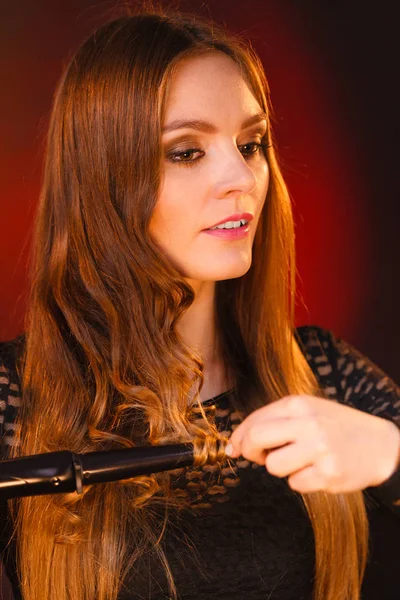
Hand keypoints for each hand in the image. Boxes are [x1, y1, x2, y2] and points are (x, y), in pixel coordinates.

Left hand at [225, 395, 399, 493]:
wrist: (378, 444)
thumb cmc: (335, 427)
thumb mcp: (307, 411)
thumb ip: (272, 421)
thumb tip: (233, 445)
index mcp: (298, 404)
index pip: (254, 421)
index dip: (239, 437)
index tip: (234, 448)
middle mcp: (308, 423)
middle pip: (256, 439)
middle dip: (250, 452)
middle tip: (260, 457)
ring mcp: (319, 448)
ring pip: (273, 466)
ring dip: (280, 468)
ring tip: (298, 460)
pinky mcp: (328, 473)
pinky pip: (295, 483)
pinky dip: (301, 480)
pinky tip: (316, 470)